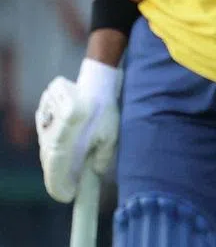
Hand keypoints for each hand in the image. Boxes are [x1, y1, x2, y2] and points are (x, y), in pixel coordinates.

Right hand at [35, 59, 120, 202]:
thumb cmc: (103, 111)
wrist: (93, 83)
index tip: (71, 197)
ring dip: (58, 164)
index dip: (62, 191)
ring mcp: (43, 130)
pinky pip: (47, 141)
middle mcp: (48, 141)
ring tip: (72, 172)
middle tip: (72, 188)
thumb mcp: (110, 137)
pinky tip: (69, 151)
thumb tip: (95, 171)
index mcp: (62, 148)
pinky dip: (56, 150)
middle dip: (60, 180)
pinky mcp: (43, 118)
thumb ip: (102, 158)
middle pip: (50, 168)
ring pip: (48, 155)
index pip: (55, 179)